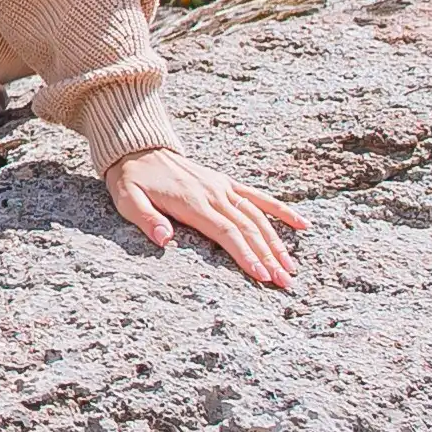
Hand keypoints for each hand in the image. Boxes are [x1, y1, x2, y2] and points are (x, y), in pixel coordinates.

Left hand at [103, 148, 305, 290]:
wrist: (138, 149)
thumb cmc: (132, 181)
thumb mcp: (128, 200)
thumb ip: (146, 219)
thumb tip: (164, 239)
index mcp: (192, 202)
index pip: (226, 233)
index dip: (246, 254)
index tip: (262, 275)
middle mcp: (214, 194)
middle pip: (248, 229)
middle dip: (268, 257)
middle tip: (285, 282)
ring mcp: (223, 188)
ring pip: (258, 217)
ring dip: (277, 242)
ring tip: (292, 268)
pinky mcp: (227, 183)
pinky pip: (259, 197)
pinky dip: (281, 210)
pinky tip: (303, 224)